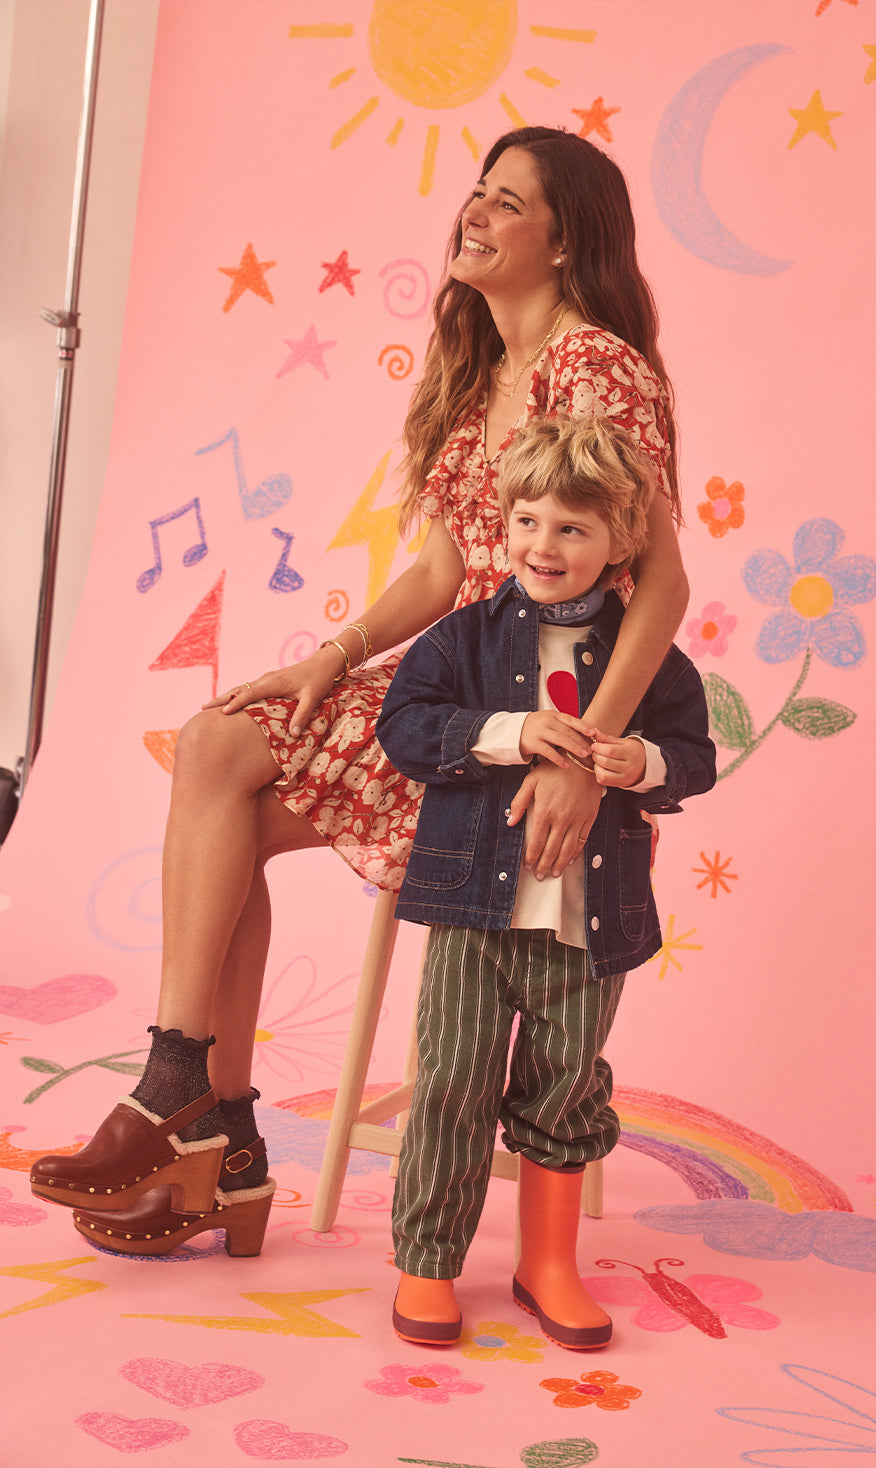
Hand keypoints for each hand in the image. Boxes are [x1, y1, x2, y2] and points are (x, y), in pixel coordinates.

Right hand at [202, 645, 343, 732]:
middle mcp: (267, 679)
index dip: (236, 703)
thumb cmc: (319, 680)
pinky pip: (249, 689)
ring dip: (226, 696)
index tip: (221, 713)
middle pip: (239, 689)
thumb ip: (302, 715)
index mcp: (274, 682)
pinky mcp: (270, 681)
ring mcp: (267, 679)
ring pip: (242, 688)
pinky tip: (230, 702)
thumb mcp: (312, 698)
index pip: (250, 693)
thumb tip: (293, 734)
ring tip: (210, 707)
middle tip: (202, 708)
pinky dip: (236, 695)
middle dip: (221, 698)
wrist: (324, 663)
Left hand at [507, 761, 603, 878]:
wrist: (583, 761)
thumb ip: (520, 802)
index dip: (531, 855)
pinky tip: (570, 860)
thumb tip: (511, 821)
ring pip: (567, 849)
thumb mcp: (531, 781)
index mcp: (544, 810)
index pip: (536, 841)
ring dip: (559, 863)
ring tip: (553, 873)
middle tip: (540, 875)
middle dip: (544, 864)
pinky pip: (582, 840)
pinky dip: (575, 853)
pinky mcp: (589, 818)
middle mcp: (561, 818)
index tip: (528, 864)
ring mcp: (577, 819)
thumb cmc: (555, 769)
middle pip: (551, 849)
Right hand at [519, 711, 592, 767]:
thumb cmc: (538, 728)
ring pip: (560, 740)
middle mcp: (547, 721)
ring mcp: (540, 731)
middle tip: (591, 750)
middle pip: (567, 731)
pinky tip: (565, 765)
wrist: (514, 731)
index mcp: (554, 715)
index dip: (583, 726)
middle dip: (580, 741)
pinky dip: (558, 759)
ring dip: (573, 748)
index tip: (594, 733)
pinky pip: (548, 751)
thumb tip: (587, 734)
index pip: (571, 720)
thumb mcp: (550, 721)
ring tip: (583, 755)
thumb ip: (564, 725)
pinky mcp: (533, 743)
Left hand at [584, 726, 645, 787]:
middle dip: (596, 755)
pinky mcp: (621, 784)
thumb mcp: (622, 742)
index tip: (595, 745)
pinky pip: (603, 781)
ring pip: (603, 774)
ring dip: (596, 766)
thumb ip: (607, 738)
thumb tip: (593, 731)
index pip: (610, 751)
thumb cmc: (631, 751)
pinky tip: (601, 768)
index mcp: (631, 753)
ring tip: (598, 760)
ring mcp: (626, 777)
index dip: (598, 747)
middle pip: (605, 762)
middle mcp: (630, 767)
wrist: (645, 766)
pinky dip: (598, 773)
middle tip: (595, 752)